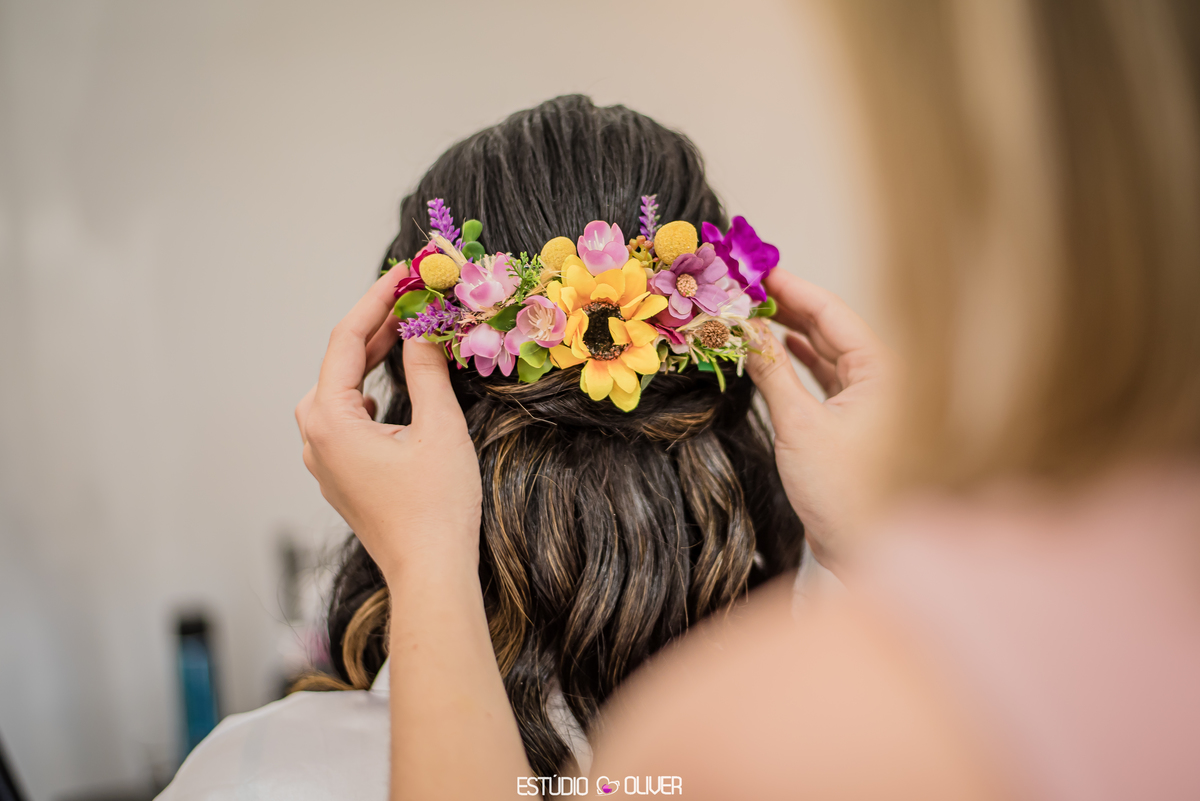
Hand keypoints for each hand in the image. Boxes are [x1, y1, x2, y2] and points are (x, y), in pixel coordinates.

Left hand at [294, 263, 481, 579]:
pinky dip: (369, 391)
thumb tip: (423, 329)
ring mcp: (325, 460)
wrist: (431, 573)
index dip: (376, 300)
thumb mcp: (439, 428)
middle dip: (375, 327)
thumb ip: (426, 370)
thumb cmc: (436, 508)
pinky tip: (393, 384)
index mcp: (331, 420)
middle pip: (338, 363)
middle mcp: (316, 438)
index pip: (346, 340)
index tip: (404, 273)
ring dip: (370, 358)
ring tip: (405, 330)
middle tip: (412, 296)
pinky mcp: (341, 475)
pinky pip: (346, 417)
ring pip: (339, 390)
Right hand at [747, 270, 895, 573]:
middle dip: (786, 307)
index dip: (792, 288)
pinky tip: (773, 350)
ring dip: (788, 334)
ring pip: (824, 352)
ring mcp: (868, 398)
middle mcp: (881, 377)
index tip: (757, 268)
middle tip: (744, 286)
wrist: (868, 551)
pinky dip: (795, 363)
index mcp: (882, 370)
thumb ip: (772, 373)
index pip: (832, 313)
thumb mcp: (800, 427)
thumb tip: (744, 331)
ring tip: (750, 312)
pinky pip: (823, 377)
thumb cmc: (845, 493)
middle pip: (829, 327)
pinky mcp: (853, 420)